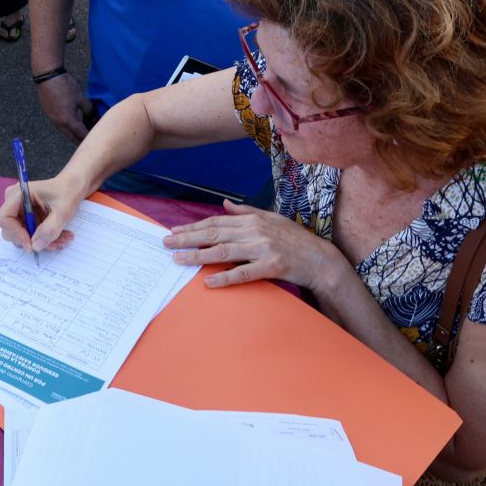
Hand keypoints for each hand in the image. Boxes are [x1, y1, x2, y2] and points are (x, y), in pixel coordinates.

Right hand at [0, 169, 87, 251]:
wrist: (74, 186)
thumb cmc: (67, 191)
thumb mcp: (62, 211)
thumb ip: (49, 229)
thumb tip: (35, 246)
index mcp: (18, 194)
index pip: (4, 218)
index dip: (15, 233)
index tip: (32, 244)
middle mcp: (14, 203)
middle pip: (11, 231)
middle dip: (32, 241)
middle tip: (53, 243)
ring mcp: (20, 212)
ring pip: (22, 236)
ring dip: (42, 242)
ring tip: (62, 239)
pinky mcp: (27, 220)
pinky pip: (30, 236)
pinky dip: (45, 239)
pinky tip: (61, 236)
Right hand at [35, 73, 88, 144]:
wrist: (47, 76)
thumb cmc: (65, 86)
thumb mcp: (81, 97)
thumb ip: (89, 110)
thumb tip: (93, 117)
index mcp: (69, 120)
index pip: (82, 135)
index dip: (91, 138)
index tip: (98, 140)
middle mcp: (59, 124)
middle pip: (72, 138)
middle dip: (82, 141)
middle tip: (92, 142)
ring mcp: (53, 120)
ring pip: (66, 133)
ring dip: (75, 135)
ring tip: (84, 133)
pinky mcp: (50, 115)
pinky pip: (61, 127)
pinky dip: (68, 128)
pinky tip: (74, 124)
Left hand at [162, 201, 344, 288]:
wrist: (319, 259)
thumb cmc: (294, 239)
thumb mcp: (271, 218)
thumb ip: (246, 212)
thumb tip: (225, 204)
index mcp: (252, 220)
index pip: (216, 222)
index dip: (193, 227)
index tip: (175, 231)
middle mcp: (254, 232)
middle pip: (214, 235)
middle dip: (187, 239)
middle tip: (167, 244)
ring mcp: (262, 249)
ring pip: (223, 252)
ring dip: (198, 256)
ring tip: (179, 260)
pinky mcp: (271, 267)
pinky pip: (243, 273)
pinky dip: (224, 277)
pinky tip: (208, 281)